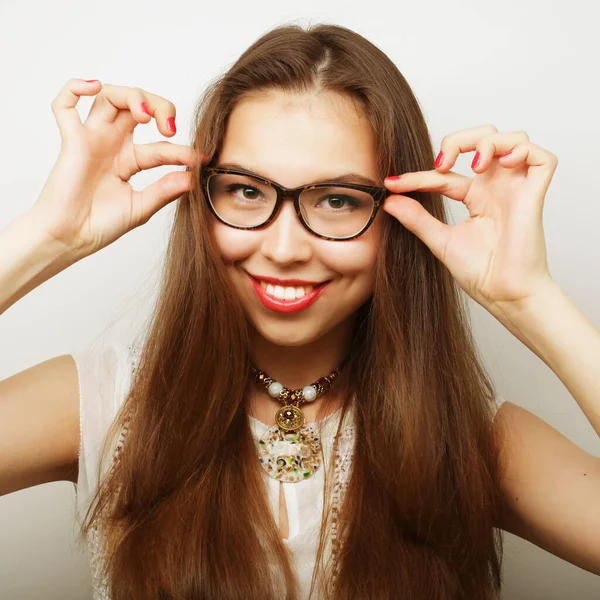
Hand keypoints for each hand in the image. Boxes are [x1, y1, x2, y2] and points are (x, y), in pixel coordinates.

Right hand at [29, 79, 203, 256]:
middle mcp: (112, 145)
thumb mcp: (141, 208)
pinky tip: (93, 86)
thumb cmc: (99, 225)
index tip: (199, 158)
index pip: (162, 145)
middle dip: (158, 106)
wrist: (71, 239)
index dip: (182, 149)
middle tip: (169, 128)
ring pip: (109, 97)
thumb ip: (165, 190)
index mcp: (129, 160)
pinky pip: (64, 106)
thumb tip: (192, 177)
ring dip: (131, 95)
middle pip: (136, 105)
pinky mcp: (72, 142)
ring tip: (145, 115)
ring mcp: (92, 141)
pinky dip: (74, 88)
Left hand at [383, 124, 557, 310]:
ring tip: (474, 166)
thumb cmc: (481, 274)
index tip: (393, 184)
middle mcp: (496, 189)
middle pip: (485, 138)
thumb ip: (417, 219)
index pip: (445, 174)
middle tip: (441, 163)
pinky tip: (501, 164)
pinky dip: (522, 150)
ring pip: (514, 139)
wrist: (503, 295)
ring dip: (490, 141)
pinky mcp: (534, 196)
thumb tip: (390, 200)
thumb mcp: (440, 241)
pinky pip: (543, 158)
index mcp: (476, 198)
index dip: (418, 175)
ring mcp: (516, 190)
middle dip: (461, 139)